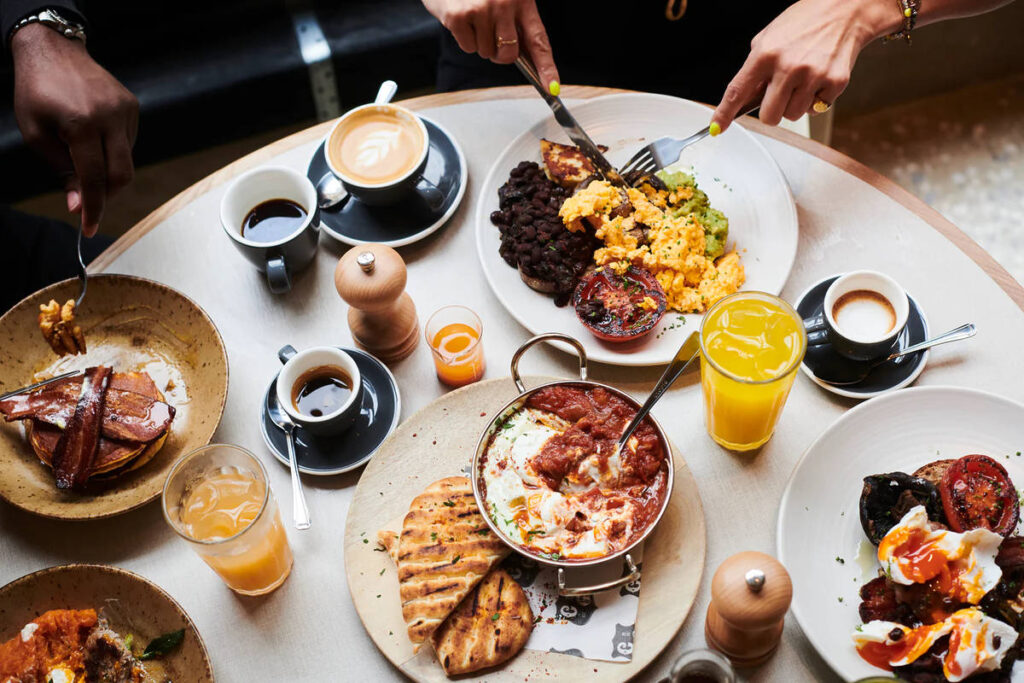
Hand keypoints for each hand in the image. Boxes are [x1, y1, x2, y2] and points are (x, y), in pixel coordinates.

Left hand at [12, 23, 138, 235]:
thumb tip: (79, 205)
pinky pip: (128, 143)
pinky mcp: (132, 107)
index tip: (88, 229)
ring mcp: (125, 111)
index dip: (93, 208)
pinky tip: (95, 140)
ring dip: (107, 170)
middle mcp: (110, 117)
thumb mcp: (37, 134)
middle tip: (89, 202)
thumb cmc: (36, 90)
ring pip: (126, 160)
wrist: (52, 48)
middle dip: (106, 195)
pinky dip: (113, 152)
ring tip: (83, 157)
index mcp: (81, 124)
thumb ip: (62, 171)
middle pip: (122, 174)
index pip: (94, 178)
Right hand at [423, 0, 559, 89]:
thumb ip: (517, 22)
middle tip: (491, 35)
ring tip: (474, 17)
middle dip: (500, 53)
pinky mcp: (459, 16)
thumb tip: (527, 58)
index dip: (547, 67)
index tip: (552, 88)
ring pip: (486, 52)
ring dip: (480, 41)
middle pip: (509, 54)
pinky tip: (462, 18)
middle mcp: (504, 4)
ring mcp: (482, 10)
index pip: (539, 40)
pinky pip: (468, 47)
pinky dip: (464, 38)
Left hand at [711, 0, 893, 133]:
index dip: (725, 113)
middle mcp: (788, 66)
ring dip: (794, 104)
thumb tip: (743, 101)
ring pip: (793, 115)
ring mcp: (813, 75)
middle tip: (779, 95)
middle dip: (772, 111)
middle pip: (769, 116)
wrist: (844, 10)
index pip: (738, 91)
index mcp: (766, 53)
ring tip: (802, 80)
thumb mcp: (768, 38)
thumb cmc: (803, 24)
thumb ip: (754, 69)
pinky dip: (816, 99)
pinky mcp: (835, 82)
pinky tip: (818, 77)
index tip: (717, 128)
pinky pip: (817, 109)